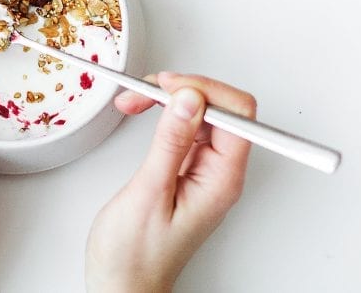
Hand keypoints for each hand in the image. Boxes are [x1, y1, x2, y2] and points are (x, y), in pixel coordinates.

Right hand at [85, 72, 255, 291]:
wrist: (122, 285)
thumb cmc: (134, 255)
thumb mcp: (148, 193)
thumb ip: (171, 143)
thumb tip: (189, 98)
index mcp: (222, 179)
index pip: (238, 114)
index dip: (204, 90)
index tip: (168, 87)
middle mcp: (220, 172)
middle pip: (221, 107)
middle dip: (183, 89)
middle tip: (145, 91)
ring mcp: (206, 170)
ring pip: (202, 112)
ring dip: (170, 98)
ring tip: (136, 100)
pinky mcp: (188, 168)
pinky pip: (186, 126)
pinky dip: (163, 113)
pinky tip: (143, 112)